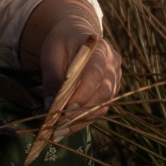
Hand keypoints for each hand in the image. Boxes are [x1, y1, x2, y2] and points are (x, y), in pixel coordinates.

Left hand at [36, 18, 121, 141]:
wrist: (76, 35)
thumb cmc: (62, 42)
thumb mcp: (51, 53)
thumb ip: (52, 78)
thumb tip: (50, 106)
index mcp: (100, 49)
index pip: (95, 73)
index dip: (82, 92)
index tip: (65, 108)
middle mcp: (113, 64)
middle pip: (102, 92)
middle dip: (80, 111)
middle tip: (58, 125)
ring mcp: (115, 78)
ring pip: (102, 104)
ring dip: (81, 119)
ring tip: (59, 131)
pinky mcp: (111, 91)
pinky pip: (100, 109)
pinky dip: (83, 119)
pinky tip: (66, 127)